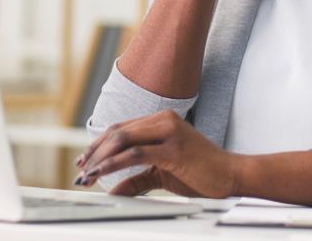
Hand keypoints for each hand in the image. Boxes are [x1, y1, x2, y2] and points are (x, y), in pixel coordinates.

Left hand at [75, 110, 240, 197]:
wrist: (231, 175)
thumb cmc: (201, 173)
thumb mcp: (162, 174)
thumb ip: (137, 180)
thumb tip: (112, 191)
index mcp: (161, 120)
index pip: (121, 128)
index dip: (99, 144)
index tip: (84, 160)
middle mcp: (164, 120)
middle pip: (118, 132)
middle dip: (94, 152)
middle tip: (80, 170)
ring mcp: (169, 131)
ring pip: (123, 140)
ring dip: (100, 159)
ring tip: (87, 175)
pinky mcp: (173, 148)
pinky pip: (135, 154)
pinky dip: (114, 165)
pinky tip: (102, 174)